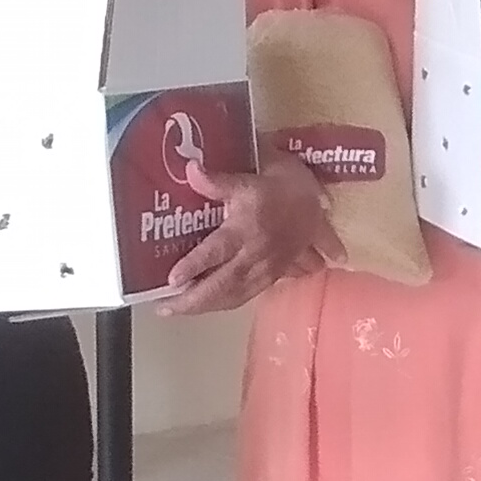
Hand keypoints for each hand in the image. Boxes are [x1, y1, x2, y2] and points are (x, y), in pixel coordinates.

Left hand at [160, 161, 338, 314]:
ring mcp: (268, 269)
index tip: (172, 279)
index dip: (194, 266)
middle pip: (223, 283)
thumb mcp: (249, 179)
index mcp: (248, 228)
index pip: (217, 250)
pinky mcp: (276, 277)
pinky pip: (248, 295)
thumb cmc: (280, 186)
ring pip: (236, 295)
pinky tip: (210, 306)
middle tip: (164, 308)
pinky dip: (227, 303)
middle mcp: (257, 254)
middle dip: (193, 300)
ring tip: (180, 310)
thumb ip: (217, 181)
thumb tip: (190, 169)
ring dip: (207, 306)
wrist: (316, 201)